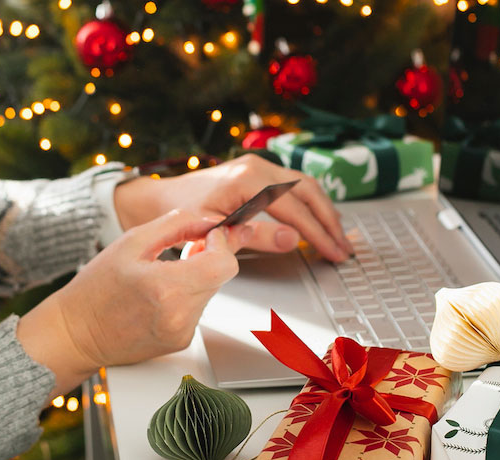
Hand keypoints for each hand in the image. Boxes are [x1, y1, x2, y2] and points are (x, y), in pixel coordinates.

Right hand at [17, 209, 250, 397]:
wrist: (75, 334)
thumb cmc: (94, 291)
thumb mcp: (131, 242)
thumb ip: (176, 224)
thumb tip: (207, 221)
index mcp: (166, 288)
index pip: (224, 263)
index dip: (221, 243)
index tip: (207, 236)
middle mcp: (179, 315)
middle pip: (221, 276)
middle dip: (208, 258)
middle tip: (185, 252)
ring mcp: (182, 332)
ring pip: (210, 292)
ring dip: (197, 278)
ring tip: (163, 276)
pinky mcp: (181, 341)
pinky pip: (198, 310)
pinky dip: (187, 298)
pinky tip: (160, 296)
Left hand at [114, 154, 353, 261]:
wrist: (157, 199)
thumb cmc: (179, 215)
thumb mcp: (217, 231)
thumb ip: (256, 237)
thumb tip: (294, 241)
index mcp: (248, 180)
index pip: (296, 208)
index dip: (318, 233)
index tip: (333, 252)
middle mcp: (257, 167)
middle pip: (309, 192)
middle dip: (329, 223)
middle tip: (343, 249)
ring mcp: (259, 166)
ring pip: (306, 186)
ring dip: (325, 212)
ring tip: (338, 237)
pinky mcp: (257, 172)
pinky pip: (295, 186)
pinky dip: (311, 204)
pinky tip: (320, 220)